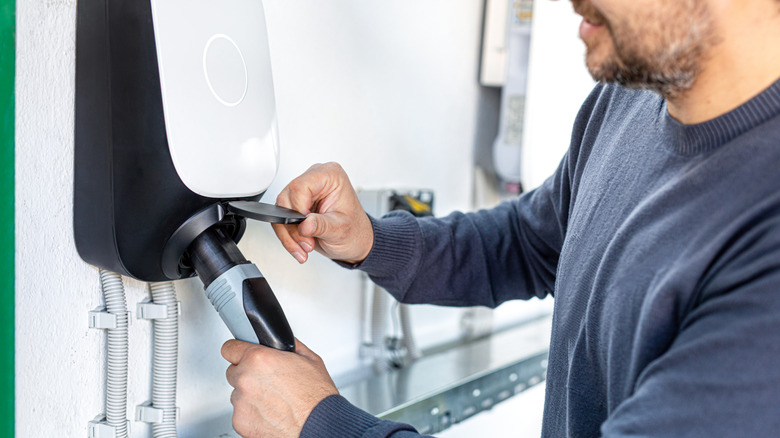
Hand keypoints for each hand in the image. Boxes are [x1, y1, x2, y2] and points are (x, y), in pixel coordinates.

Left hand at [222, 338, 338, 437]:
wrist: (319, 426)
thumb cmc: (317, 397)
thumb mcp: (310, 359)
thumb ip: (288, 345)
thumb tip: (281, 341)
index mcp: (259, 359)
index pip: (230, 348)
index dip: (238, 350)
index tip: (241, 354)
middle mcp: (245, 379)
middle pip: (233, 371)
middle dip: (247, 373)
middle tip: (267, 380)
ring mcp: (241, 403)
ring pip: (237, 393)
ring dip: (250, 394)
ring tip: (273, 399)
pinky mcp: (241, 422)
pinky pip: (241, 413)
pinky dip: (252, 413)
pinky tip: (271, 412)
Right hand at [274, 162, 373, 263]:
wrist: (355, 241)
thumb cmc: (354, 230)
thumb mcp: (341, 229)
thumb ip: (321, 225)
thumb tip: (304, 225)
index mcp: (330, 176)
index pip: (300, 186)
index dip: (299, 208)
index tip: (306, 226)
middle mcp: (315, 180)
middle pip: (287, 198)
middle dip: (294, 227)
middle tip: (307, 243)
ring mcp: (304, 192)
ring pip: (281, 211)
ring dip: (289, 234)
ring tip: (304, 248)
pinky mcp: (296, 205)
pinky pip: (281, 219)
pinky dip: (287, 236)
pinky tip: (298, 246)